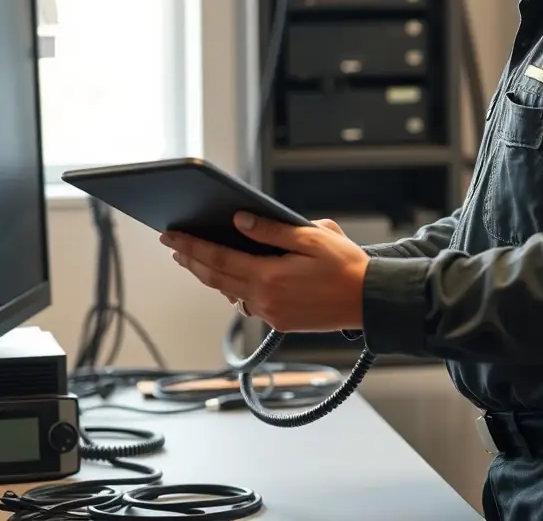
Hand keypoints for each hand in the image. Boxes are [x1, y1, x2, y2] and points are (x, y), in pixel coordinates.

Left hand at [159, 215, 368, 332]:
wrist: (370, 300)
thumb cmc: (345, 265)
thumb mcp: (311, 237)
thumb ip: (271, 230)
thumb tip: (239, 221)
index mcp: (269, 277)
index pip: (218, 259)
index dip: (191, 246)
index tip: (171, 235)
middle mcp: (264, 300)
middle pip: (215, 278)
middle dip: (191, 259)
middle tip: (172, 244)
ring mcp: (271, 313)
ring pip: (228, 292)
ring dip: (208, 274)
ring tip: (193, 258)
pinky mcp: (279, 321)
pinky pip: (246, 302)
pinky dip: (231, 287)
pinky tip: (227, 277)